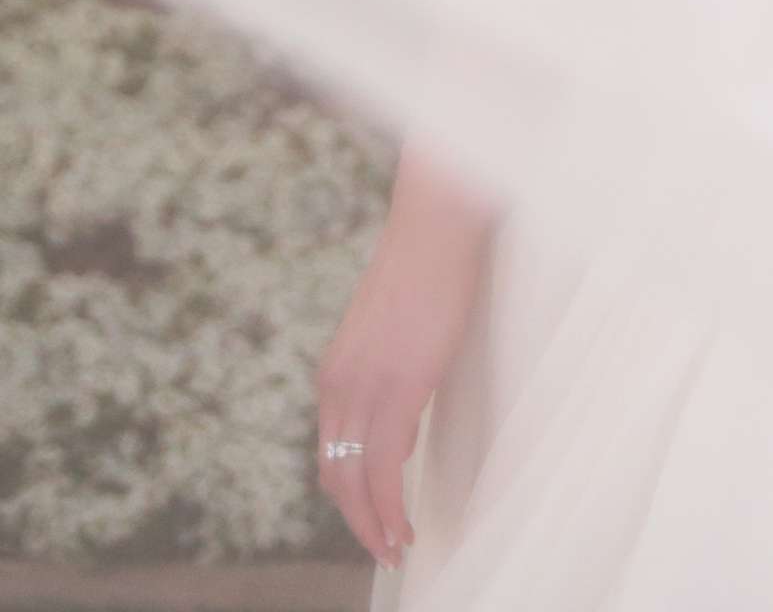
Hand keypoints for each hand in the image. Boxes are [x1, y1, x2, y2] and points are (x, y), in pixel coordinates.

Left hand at [316, 207, 492, 572]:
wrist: (435, 228)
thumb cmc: (423, 271)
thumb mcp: (390, 336)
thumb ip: (383, 383)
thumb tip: (394, 437)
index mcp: (335, 375)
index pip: (330, 456)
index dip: (349, 498)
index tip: (373, 522)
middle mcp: (338, 387)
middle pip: (335, 478)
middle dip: (358, 523)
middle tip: (385, 551)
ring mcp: (365, 389)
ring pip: (356, 481)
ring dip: (375, 525)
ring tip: (397, 550)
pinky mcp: (399, 387)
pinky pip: (386, 468)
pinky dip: (391, 507)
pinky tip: (405, 526)